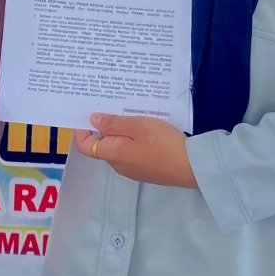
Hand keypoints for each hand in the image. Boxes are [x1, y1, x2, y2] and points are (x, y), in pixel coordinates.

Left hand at [74, 114, 197, 188]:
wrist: (192, 166)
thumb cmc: (162, 144)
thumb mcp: (137, 126)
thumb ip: (114, 123)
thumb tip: (93, 120)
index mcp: (113, 154)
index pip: (85, 146)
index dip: (82, 130)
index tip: (88, 113)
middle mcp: (120, 165)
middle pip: (103, 145)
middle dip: (105, 126)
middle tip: (113, 106)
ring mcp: (134, 169)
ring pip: (120, 147)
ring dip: (122, 131)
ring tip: (132, 113)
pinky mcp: (148, 169)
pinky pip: (133, 151)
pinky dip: (134, 139)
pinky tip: (146, 127)